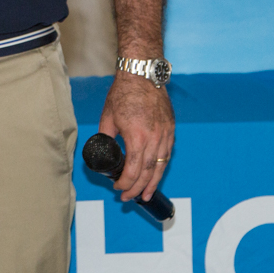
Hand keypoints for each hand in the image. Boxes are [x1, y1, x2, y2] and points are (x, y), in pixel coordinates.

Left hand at [97, 73, 174, 202]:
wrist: (142, 74)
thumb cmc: (124, 93)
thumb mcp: (108, 117)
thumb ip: (105, 137)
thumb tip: (103, 151)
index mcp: (137, 137)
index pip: (133, 169)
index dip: (126, 183)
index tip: (118, 188)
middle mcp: (154, 138)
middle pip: (148, 172)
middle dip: (139, 188)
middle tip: (130, 198)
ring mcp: (165, 134)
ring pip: (161, 165)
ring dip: (153, 183)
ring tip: (147, 195)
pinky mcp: (171, 129)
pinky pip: (167, 153)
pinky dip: (161, 167)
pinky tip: (155, 174)